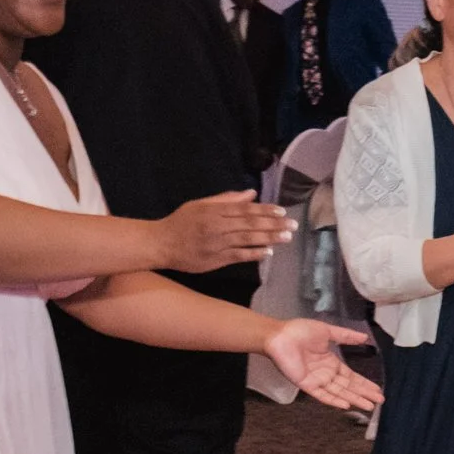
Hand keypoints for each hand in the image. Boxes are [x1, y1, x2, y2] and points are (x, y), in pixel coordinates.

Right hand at [157, 191, 292, 272]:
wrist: (161, 243)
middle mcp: (217, 225)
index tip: (282, 211)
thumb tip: (251, 193)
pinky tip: (268, 252)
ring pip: (246, 239)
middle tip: (292, 225)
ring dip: (268, 238)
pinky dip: (254, 254)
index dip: (264, 210)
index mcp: (214, 211)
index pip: (244, 209)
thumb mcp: (200, 205)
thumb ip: (226, 199)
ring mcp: (216, 243)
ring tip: (286, 237)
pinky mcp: (215, 259)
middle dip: (273, 224)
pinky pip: (238, 256)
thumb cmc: (182, 222)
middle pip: (249, 223)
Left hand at [263, 320, 382, 412]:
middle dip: (364, 394)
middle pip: (349, 387)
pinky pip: (322, 395)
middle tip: (379, 401)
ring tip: (369, 406)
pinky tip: (346, 405)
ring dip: (354, 399)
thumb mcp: (327, 331)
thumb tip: (365, 337)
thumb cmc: (299, 331)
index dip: (364, 383)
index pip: (351, 376)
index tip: (377, 389)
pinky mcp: (306, 384)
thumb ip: (346, 336)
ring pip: (339, 393)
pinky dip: (334, 400)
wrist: (280, 336)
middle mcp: (326, 374)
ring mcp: (316, 380)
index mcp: (331, 362)